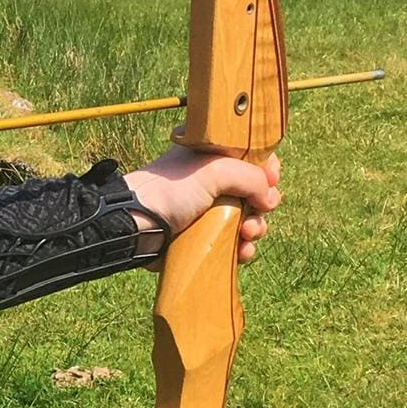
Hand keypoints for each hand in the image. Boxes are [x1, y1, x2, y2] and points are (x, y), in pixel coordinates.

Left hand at [122, 145, 281, 264]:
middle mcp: (210, 180)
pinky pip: (233, 241)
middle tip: (261, 210)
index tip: (271, 180)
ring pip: (247, 218)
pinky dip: (242, 247)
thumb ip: (249, 176)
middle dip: (263, 204)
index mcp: (210, 155)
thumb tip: (269, 197)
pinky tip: (242, 252)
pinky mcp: (203, 235)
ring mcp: (207, 209)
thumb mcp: (213, 170)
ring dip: (255, 228)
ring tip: (246, 234)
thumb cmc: (169, 191)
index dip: (266, 168)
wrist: (135, 226)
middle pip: (254, 191)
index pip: (251, 156)